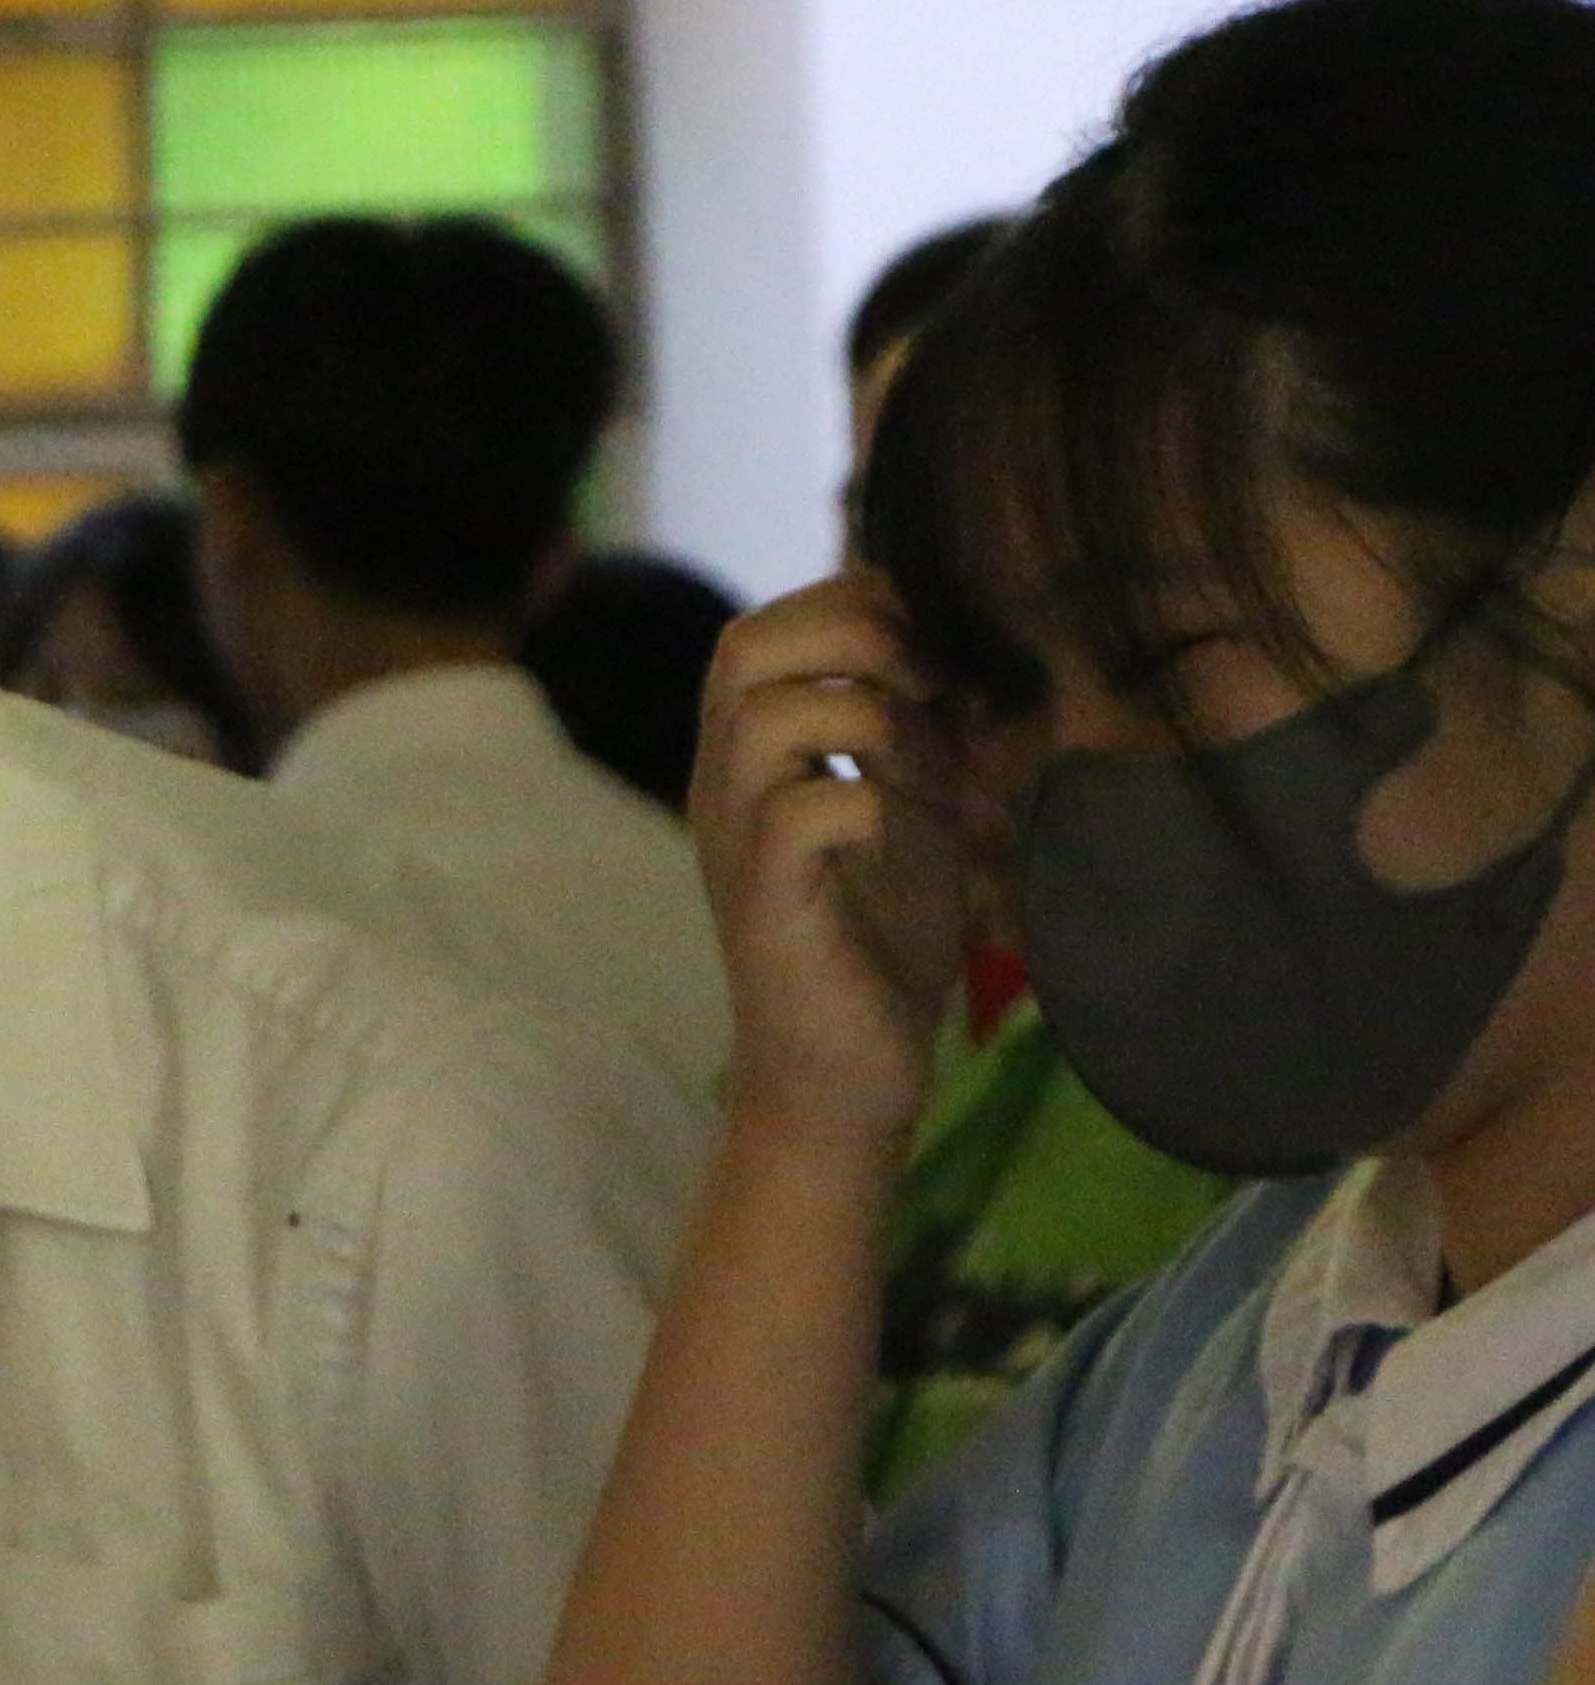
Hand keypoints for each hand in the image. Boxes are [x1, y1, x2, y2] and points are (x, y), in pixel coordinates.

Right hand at [690, 571, 978, 1159]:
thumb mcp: (908, 806)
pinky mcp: (771, 909)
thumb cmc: (879, 942)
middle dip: (855, 638)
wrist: (843, 1077)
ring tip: (925, 766)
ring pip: (770, 718)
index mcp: (748, 756)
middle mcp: (724, 788)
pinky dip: (877, 806)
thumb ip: (913, 729)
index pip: (764, 626)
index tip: (938, 650)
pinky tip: (914, 839)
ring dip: (870, 719)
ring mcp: (738, 846)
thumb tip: (959, 643)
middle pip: (745, 646)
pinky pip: (808, 813)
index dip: (853, 607)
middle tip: (933, 686)